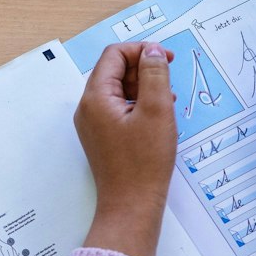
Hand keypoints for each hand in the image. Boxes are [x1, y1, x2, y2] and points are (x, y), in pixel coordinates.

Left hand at [73, 42, 177, 255]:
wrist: (131, 205)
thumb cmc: (144, 162)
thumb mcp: (157, 110)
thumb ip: (154, 74)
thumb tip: (151, 50)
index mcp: (95, 98)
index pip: (114, 55)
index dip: (142, 51)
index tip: (167, 59)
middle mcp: (88, 108)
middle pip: (114, 71)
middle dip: (143, 70)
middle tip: (168, 84)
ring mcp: (93, 124)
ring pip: (118, 90)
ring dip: (144, 88)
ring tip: (167, 102)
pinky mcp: (102, 137)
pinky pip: (119, 109)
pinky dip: (138, 106)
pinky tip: (158, 118)